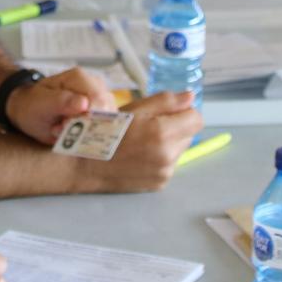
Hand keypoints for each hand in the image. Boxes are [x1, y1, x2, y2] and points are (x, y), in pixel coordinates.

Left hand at [5, 67, 115, 143]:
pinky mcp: (102, 112)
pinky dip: (88, 135)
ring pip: (108, 123)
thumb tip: (84, 103)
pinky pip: (105, 129)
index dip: (86, 118)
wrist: (30, 109)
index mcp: (79, 78)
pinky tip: (72, 131)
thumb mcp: (40, 104)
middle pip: (106, 112)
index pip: (98, 100)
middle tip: (60, 127)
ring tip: (63, 127)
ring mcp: (101, 98)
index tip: (65, 125)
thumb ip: (60, 102)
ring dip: (86, 132)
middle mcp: (94, 85)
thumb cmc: (33, 105)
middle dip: (84, 127)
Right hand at [71, 89, 202, 192]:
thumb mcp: (134, 109)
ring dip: (168, 143)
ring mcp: (164, 172)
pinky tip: (140, 155)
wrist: (84, 164)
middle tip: (148, 126)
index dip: (183, 112)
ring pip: (179, 150)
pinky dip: (160, 158)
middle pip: (188, 134)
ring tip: (142, 142)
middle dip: (175, 127)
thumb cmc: (105, 132)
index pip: (196, 119)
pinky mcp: (159, 184)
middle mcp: (167, 155)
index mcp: (162, 132)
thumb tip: (190, 97)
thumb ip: (166, 101)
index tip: (167, 112)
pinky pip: (169, 165)